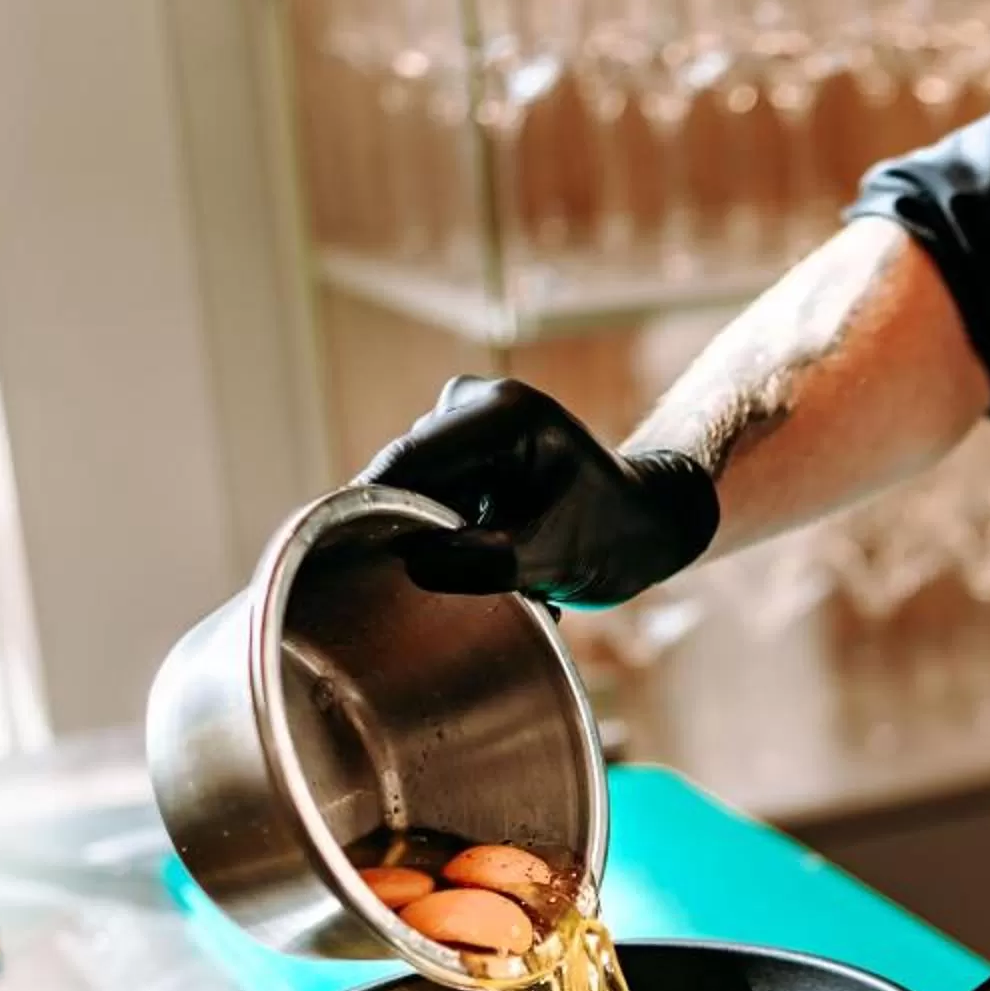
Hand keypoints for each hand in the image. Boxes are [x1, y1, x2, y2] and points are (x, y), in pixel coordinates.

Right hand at [357, 377, 718, 608]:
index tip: (344, 555)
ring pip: (414, 491)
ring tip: (493, 571)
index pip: (408, 459)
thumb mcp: (552, 558)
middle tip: (446, 587)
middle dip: (414, 532)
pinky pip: (429, 495)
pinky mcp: (458, 447)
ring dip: (440, 539)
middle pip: (405, 475)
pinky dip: (452, 533)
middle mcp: (474, 403)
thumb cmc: (614, 534)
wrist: (646, 522)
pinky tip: (494, 556)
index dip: (369, 507)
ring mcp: (463, 422)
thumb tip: (408, 562)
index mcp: (502, 414)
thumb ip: (481, 564)